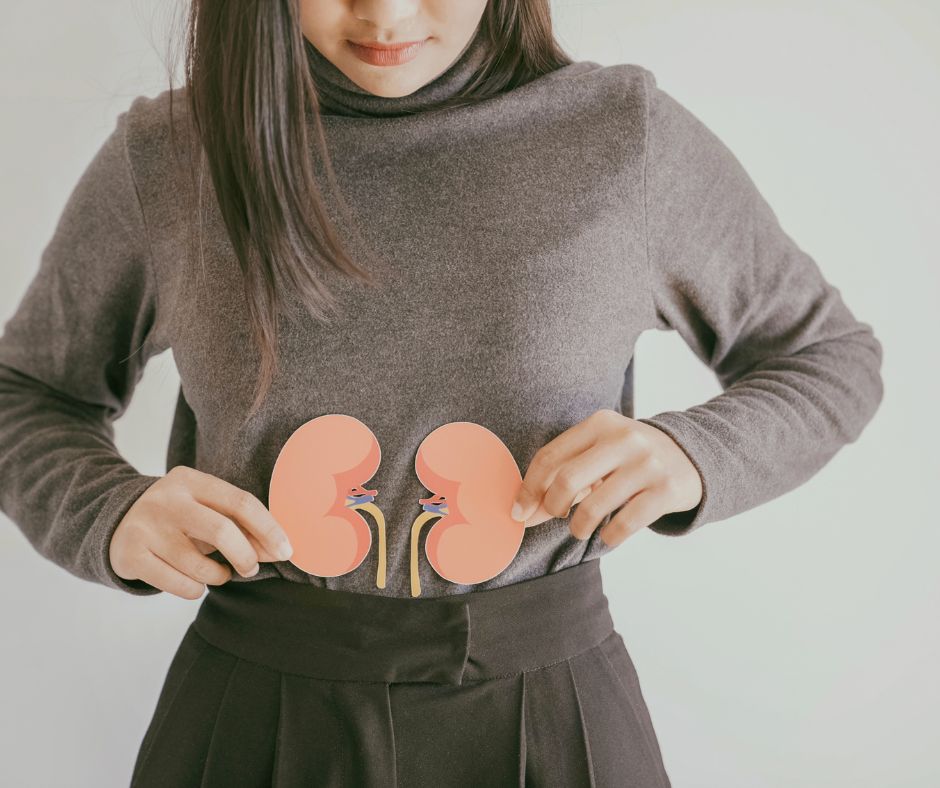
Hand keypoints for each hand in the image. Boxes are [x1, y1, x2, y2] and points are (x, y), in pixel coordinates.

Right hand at [109, 465, 293, 599]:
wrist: (114, 523)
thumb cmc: (177, 519)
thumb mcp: (203, 509)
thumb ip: (238, 525)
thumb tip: (279, 550)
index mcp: (190, 480)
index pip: (241, 502)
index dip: (269, 528)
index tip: (286, 550)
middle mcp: (166, 500)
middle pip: (222, 531)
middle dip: (246, 555)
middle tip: (252, 568)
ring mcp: (145, 527)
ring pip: (200, 566)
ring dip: (219, 577)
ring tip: (218, 574)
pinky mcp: (130, 555)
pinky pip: (180, 585)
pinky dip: (196, 589)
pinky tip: (194, 582)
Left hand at [511, 409, 702, 546]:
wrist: (693, 455)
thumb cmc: (631, 457)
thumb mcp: (602, 448)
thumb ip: (566, 471)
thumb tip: (525, 511)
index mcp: (600, 423)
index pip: (550, 456)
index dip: (529, 488)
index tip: (519, 512)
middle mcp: (624, 438)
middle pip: (567, 480)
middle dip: (552, 507)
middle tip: (556, 517)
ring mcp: (648, 464)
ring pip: (594, 507)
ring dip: (578, 527)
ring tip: (580, 529)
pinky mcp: (667, 489)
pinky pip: (624, 524)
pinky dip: (608, 537)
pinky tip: (607, 536)